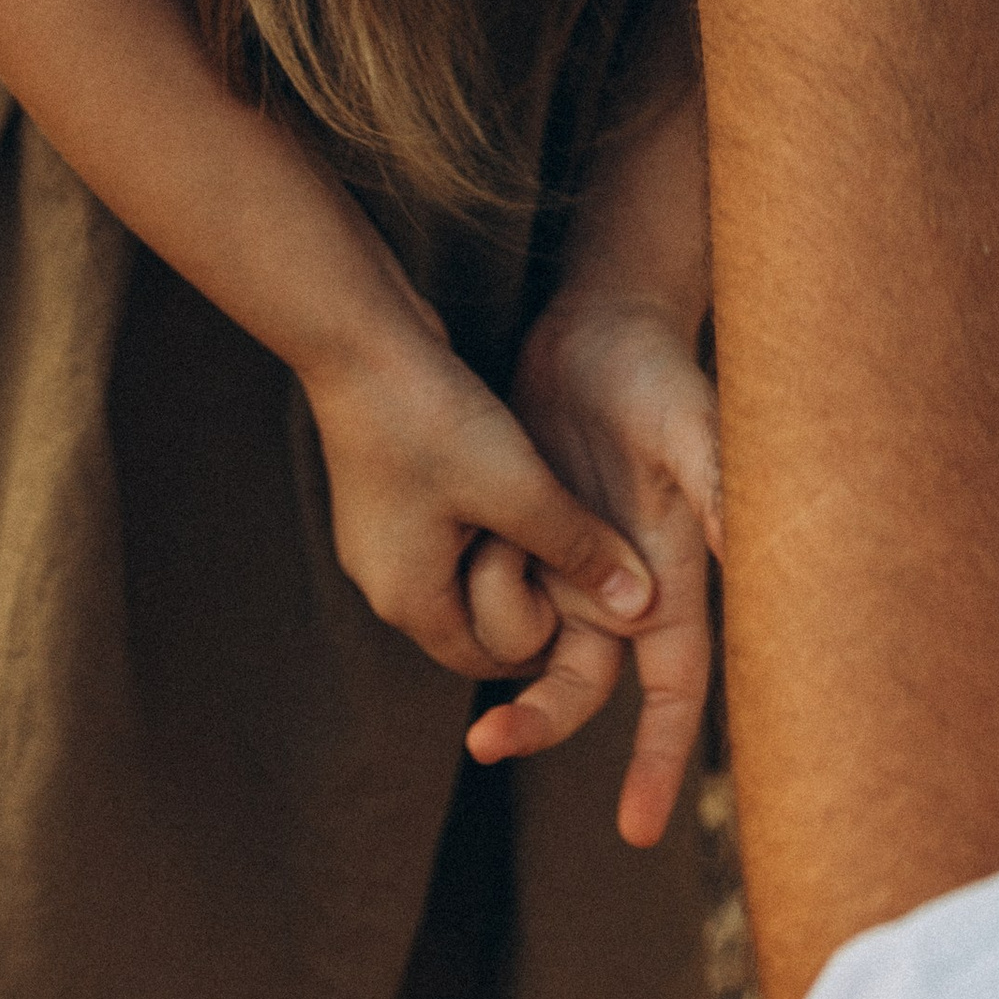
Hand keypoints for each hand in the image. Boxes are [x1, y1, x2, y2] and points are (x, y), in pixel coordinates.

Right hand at [301, 306, 660, 746]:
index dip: (545, 636)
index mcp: (409, 600)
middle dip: (528, 594)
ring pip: (465, 570)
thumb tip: (640, 606)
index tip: (585, 589)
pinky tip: (515, 478)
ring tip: (549, 512)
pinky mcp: (388, 495)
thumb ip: (578, 549)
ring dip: (511, 551)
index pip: (489, 660)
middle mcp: (385, 581)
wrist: (359, 338)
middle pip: (476, 619)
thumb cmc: (435, 420)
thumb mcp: (520, 489)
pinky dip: (487, 520)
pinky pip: (448, 531)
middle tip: (576, 552)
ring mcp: (381, 537)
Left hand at [468, 292, 723, 846]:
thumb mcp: (691, 429)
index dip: (659, 761)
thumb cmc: (659, 375)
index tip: (638, 831)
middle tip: (484, 743)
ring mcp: (568, 564)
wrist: (600, 328)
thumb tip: (738, 551)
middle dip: (537, 725)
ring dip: (496, 640)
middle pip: (580, 690)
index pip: (674, 693)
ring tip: (482, 552)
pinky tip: (465, 542)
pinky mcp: (526, 535)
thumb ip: (715, 488)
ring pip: (527, 645)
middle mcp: (620, 587)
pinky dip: (477, 587)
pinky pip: (493, 588)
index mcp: (671, 578)